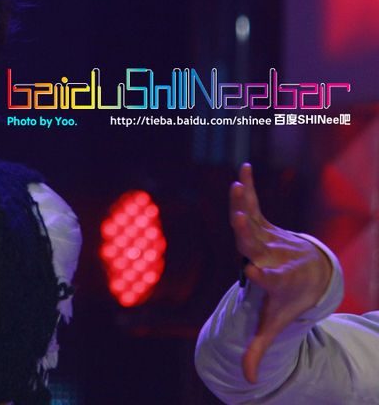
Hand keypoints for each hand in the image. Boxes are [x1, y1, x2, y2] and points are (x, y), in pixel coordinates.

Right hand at [230, 163, 332, 383]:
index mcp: (275, 282)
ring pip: (255, 221)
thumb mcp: (275, 322)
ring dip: (245, 204)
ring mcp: (270, 238)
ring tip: (236, 188)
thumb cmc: (288, 299)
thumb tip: (250, 381)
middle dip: (247, 234)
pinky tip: (242, 169)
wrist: (314, 273)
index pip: (269, 280)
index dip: (262, 277)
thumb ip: (261, 347)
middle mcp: (273, 257)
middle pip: (258, 245)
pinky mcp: (264, 225)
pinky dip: (248, 188)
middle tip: (239, 222)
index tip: (253, 273)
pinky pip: (255, 205)